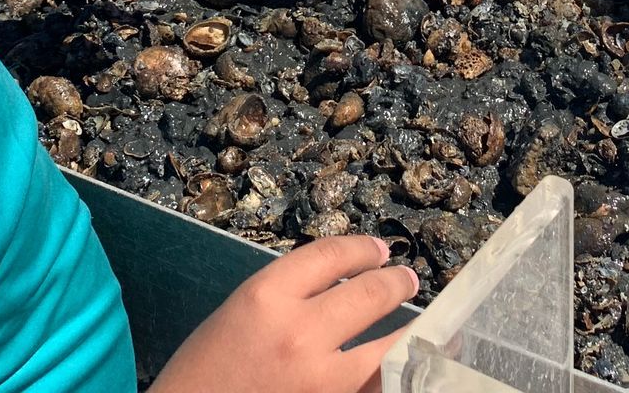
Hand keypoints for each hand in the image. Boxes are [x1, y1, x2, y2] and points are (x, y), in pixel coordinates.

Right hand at [150, 236, 415, 392]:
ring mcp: (322, 380)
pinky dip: (393, 372)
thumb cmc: (204, 371)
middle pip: (368, 294)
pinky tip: (403, 363)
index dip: (361, 249)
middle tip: (407, 278)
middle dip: (395, 282)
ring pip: (387, 347)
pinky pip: (374, 387)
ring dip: (411, 329)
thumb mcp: (238, 313)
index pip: (330, 255)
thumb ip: (287, 294)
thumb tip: (340, 284)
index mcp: (267, 297)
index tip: (377, 250)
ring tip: (425, 320)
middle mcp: (300, 333)